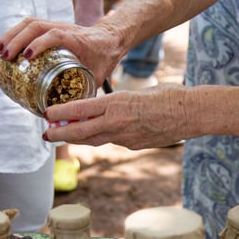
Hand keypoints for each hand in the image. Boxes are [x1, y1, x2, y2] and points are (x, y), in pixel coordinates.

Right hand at [0, 19, 121, 85]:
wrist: (111, 38)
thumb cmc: (104, 58)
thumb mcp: (99, 76)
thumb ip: (86, 93)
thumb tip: (70, 115)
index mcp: (78, 40)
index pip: (56, 36)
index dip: (40, 44)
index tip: (27, 57)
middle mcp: (65, 28)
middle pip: (36, 26)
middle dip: (17, 40)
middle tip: (5, 57)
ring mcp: (57, 25)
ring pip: (30, 23)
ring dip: (12, 35)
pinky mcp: (51, 26)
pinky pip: (30, 26)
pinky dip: (15, 33)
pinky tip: (4, 45)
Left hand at [42, 83, 188, 148]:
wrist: (191, 113)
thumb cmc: (169, 96)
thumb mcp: (138, 92)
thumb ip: (119, 102)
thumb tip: (105, 109)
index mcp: (117, 104)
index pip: (80, 110)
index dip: (60, 114)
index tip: (47, 114)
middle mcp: (117, 123)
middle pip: (80, 132)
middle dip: (60, 134)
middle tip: (46, 135)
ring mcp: (126, 138)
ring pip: (95, 140)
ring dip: (79, 138)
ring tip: (66, 136)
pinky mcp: (135, 146)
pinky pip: (114, 141)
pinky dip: (104, 138)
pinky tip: (101, 134)